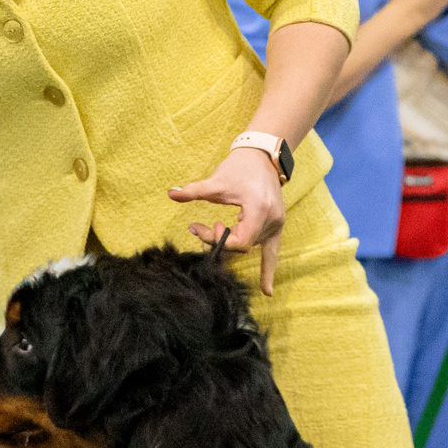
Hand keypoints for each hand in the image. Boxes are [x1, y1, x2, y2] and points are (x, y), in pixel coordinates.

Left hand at [169, 145, 288, 292]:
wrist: (263, 155)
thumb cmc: (240, 167)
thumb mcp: (216, 181)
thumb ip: (195, 191)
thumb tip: (171, 193)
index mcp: (258, 211)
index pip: (237, 241)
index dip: (215, 239)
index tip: (198, 226)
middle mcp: (271, 220)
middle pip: (243, 245)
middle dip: (220, 239)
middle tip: (203, 225)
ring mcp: (276, 224)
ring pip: (252, 246)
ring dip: (233, 242)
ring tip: (215, 227)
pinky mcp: (276, 225)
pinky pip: (272, 252)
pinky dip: (268, 269)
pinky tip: (267, 291)